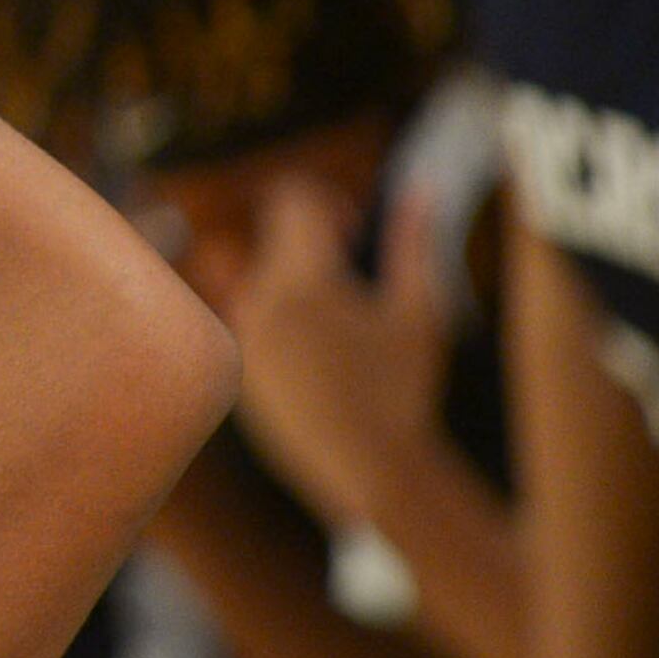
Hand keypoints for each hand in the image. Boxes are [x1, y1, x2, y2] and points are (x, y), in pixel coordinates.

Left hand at [229, 180, 449, 531]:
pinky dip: (282, 322)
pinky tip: (322, 358)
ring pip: (259, 279)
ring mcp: (240, 334)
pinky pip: (251, 321)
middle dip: (312, 242)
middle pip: (274, 237)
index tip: (354, 229)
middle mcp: (257, 299)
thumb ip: (414, 241)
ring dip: (296, 283)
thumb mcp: (419, 312)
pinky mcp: (236, 366)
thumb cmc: (403, 389)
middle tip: (353, 273)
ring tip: (341, 323)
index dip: (324, 200)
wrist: (369, 471)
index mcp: (301, 279)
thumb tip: (422, 186)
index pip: (291, 198)